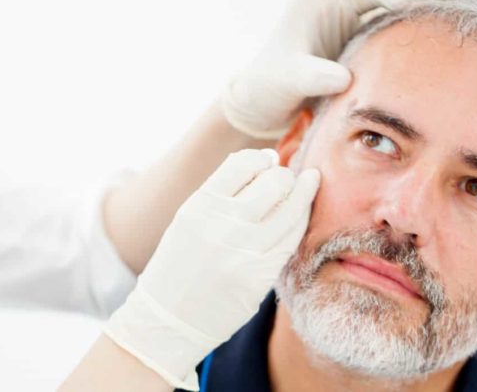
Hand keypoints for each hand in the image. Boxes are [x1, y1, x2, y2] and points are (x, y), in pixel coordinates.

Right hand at [102, 148, 319, 390]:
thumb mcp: (188, 219)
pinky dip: (299, 222)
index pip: (243, 164)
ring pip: (290, 210)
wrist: (167, 319)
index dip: (262, 159)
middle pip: (273, 183)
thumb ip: (222, 190)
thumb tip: (267, 158)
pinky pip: (291, 240)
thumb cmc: (180, 264)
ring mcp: (243, 252)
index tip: (269, 162)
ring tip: (308, 184)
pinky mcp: (259, 276)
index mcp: (199, 206)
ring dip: (303, 193)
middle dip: (285, 176)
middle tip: (287, 178)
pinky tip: (300, 215)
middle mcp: (222, 225)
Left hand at [220, 0, 413, 138]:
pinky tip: (419, 27)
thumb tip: (343, 77)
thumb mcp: (290, 79)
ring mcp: (344, 18)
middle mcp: (328, 1)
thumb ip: (314, 76)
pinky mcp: (357, 38)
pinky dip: (401, 19)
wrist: (271, 106)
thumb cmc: (271, 85)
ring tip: (417, 9)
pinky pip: (384, 19)